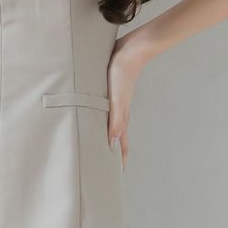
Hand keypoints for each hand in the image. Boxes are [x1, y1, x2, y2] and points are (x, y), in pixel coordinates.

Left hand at [106, 29, 151, 168]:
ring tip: (99, 147)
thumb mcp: (116, 99)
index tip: (115, 177)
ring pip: (111, 126)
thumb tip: (112, 143)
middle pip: (116, 139)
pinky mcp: (111, 92)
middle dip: (112, 154)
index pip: (120, 145)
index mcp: (121, 117)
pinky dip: (103, 121)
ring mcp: (116, 103)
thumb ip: (114, 121)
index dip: (119, 161)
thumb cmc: (122, 73)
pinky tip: (97, 119)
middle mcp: (119, 113)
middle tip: (104, 167)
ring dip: (107, 138)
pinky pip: (107, 112)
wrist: (131, 50)